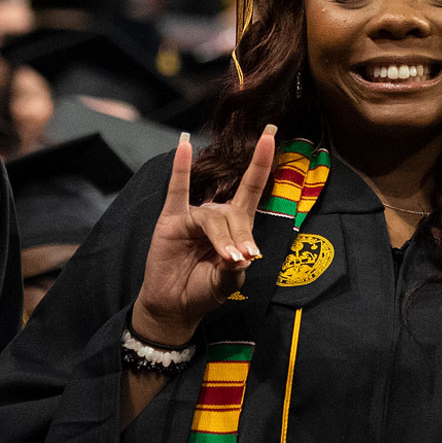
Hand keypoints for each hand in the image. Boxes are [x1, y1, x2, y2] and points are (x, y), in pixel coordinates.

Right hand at [132, 126, 276, 345]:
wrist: (174, 306)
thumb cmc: (203, 291)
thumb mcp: (227, 285)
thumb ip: (235, 272)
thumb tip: (241, 256)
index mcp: (236, 226)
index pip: (251, 187)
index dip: (261, 162)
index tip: (270, 136)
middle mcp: (216, 216)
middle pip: (234, 212)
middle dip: (239, 236)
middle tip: (238, 260)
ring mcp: (193, 216)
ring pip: (212, 217)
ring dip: (221, 238)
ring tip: (226, 260)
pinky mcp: (171, 220)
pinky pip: (177, 191)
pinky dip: (180, 169)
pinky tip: (184, 146)